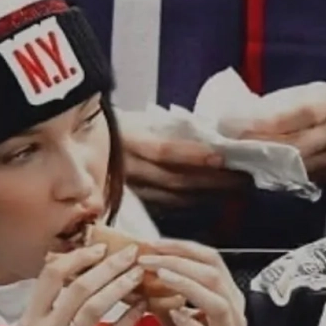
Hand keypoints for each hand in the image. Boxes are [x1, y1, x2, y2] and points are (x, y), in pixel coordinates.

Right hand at [17, 242, 148, 325]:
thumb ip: (52, 311)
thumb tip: (80, 274)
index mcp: (30, 321)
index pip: (49, 275)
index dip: (77, 256)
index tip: (99, 247)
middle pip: (78, 286)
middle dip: (109, 265)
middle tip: (131, 253)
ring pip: (95, 307)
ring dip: (121, 286)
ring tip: (140, 275)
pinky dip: (129, 319)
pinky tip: (143, 308)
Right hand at [119, 110, 249, 207]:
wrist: (83, 145)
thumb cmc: (119, 125)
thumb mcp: (140, 119)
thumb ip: (169, 128)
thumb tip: (210, 131)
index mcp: (130, 141)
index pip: (165, 151)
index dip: (194, 155)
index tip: (222, 156)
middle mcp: (128, 168)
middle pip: (175, 179)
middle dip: (213, 181)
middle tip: (242, 178)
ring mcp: (129, 189)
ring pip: (173, 197)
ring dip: (207, 195)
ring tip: (235, 190)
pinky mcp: (132, 203)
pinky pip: (165, 206)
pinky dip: (191, 204)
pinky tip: (210, 200)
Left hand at [138, 239, 246, 325]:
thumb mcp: (175, 319)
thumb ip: (161, 297)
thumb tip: (133, 275)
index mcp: (225, 295)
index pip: (210, 258)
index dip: (182, 247)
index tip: (153, 243)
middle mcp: (233, 311)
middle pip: (214, 274)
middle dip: (179, 261)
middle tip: (147, 258)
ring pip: (217, 302)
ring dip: (187, 285)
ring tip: (159, 277)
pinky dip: (192, 324)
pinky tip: (173, 315)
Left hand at [237, 82, 325, 181]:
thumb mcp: (311, 91)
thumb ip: (282, 105)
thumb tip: (242, 117)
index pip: (301, 113)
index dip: (268, 121)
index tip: (236, 123)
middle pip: (294, 146)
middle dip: (258, 147)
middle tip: (226, 147)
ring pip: (294, 167)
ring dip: (260, 165)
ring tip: (232, 161)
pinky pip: (298, 178)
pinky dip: (273, 175)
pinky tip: (251, 172)